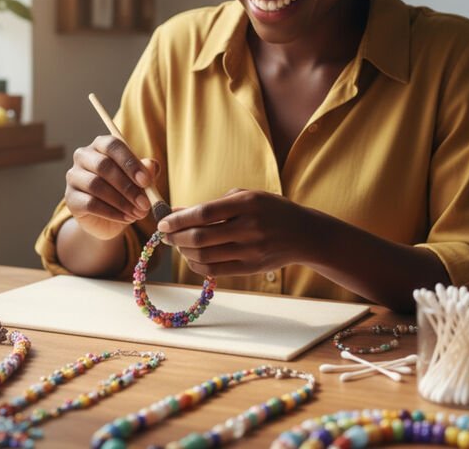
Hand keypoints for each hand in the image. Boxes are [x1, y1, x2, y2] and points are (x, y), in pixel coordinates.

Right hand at [64, 135, 158, 239]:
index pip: (113, 145)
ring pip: (96, 185)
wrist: (110, 219)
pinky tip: (126, 218)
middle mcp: (83, 156)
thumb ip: (147, 172)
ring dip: (121, 201)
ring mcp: (74, 177)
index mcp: (101, 145)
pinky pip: (90, 204)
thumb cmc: (126, 192)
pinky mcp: (71, 198)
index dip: (130, 162)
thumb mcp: (140, 182)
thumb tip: (151, 166)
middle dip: (127, 186)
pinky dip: (112, 213)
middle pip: (103, 166)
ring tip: (138, 213)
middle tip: (144, 203)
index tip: (146, 181)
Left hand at [157, 189, 316, 276]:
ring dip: (184, 251)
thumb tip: (177, 212)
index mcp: (248, 204)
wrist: (305, 234)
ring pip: (205, 256)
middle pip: (201, 237)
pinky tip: (192, 257)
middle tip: (165, 235)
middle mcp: (249, 227)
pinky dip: (197, 265)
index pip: (204, 213)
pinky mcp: (251, 268)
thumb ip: (213, 204)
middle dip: (176, 237)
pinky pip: (215, 270)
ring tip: (178, 244)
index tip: (163, 223)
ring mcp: (251, 250)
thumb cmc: (270, 210)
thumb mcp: (246, 197)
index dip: (179, 220)